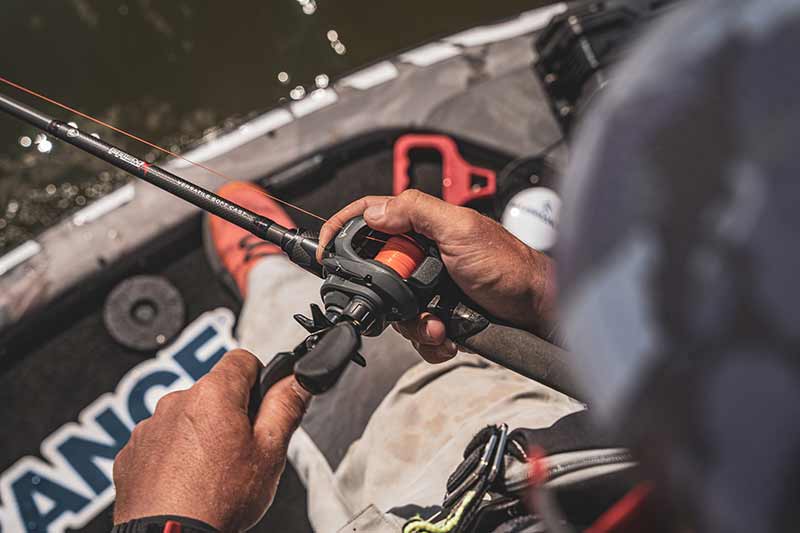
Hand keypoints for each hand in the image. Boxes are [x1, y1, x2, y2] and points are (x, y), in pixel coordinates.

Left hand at [113, 349, 310, 531]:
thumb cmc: (217, 501)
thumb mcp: (270, 452)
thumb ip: (286, 407)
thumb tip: (298, 380)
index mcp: (213, 395)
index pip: (242, 360)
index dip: (260, 379)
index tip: (264, 403)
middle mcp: (176, 403)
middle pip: (213, 391)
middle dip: (230, 412)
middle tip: (244, 449)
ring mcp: (150, 428)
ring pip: (186, 418)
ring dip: (200, 434)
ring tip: (214, 472)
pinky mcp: (132, 453)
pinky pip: (160, 442)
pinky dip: (174, 455)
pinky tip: (188, 482)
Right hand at [318, 190, 556, 362]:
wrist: (535, 311)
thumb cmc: (508, 266)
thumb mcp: (461, 231)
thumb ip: (417, 213)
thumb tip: (374, 212)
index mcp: (422, 225)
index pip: (369, 217)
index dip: (342, 229)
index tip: (325, 252)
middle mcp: (421, 252)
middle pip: (375, 272)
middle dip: (388, 297)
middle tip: (411, 305)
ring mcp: (428, 283)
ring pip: (394, 308)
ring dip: (413, 324)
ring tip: (440, 325)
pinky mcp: (437, 310)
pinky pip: (414, 329)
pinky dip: (428, 339)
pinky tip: (448, 334)